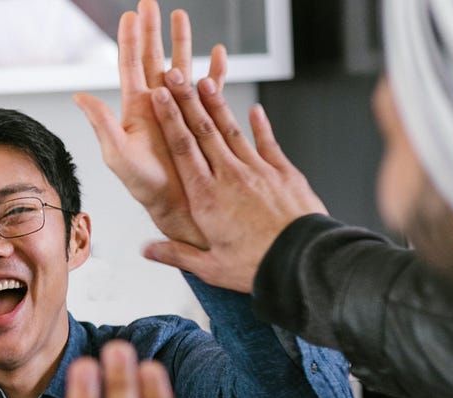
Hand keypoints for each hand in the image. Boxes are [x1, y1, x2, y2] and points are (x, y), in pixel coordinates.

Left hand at [75, 0, 225, 248]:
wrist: (174, 203)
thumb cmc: (144, 185)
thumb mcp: (117, 153)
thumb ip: (101, 123)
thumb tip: (80, 96)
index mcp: (135, 107)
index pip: (131, 65)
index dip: (130, 39)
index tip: (130, 15)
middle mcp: (157, 103)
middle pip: (154, 57)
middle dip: (153, 30)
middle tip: (152, 4)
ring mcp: (179, 109)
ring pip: (181, 65)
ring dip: (182, 41)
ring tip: (182, 16)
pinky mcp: (200, 118)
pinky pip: (209, 89)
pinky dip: (214, 70)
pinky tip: (217, 54)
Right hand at [140, 72, 326, 292]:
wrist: (305, 262)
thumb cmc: (258, 266)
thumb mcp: (210, 266)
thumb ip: (176, 254)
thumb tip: (147, 250)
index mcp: (206, 198)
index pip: (182, 150)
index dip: (168, 119)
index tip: (158, 96)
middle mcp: (229, 177)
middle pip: (203, 131)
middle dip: (186, 100)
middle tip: (175, 75)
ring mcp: (258, 171)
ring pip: (232, 131)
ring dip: (217, 105)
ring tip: (205, 82)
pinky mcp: (284, 173)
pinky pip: (268, 143)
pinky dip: (261, 125)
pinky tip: (255, 110)